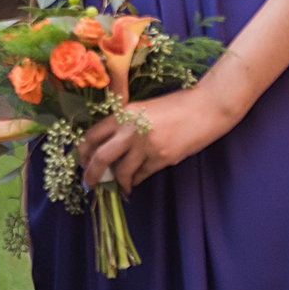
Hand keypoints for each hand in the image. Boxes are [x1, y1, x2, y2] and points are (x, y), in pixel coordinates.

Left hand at [77, 81, 243, 193]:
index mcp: (122, 113)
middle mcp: (130, 129)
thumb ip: (125, 124)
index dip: (83, 152)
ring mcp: (146, 145)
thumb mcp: (143, 108)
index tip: (82, 162)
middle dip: (91, 174)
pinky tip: (135, 181)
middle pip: (100, 157)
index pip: (92, 135)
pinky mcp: (162, 158)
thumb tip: (108, 146)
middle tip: (90, 183)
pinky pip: (142, 174)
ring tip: (120, 185)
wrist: (206, 107)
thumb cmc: (175, 104)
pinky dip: (136, 180)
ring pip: (122, 171)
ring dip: (118, 181)